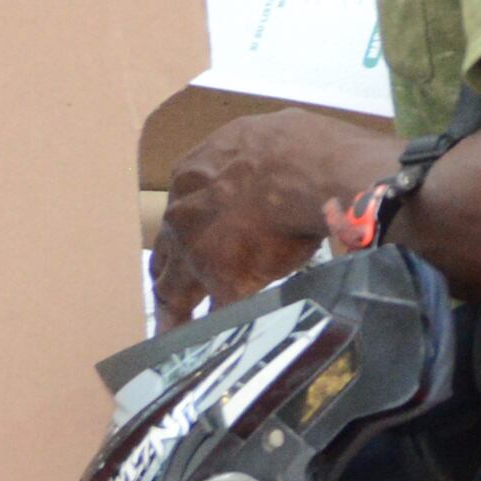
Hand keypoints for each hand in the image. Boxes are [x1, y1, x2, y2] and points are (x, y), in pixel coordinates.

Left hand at [152, 111, 393, 322]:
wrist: (314, 174)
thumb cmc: (303, 146)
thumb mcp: (270, 131)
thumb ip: (256, 152)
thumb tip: (277, 154)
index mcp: (192, 174)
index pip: (180, 207)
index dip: (188, 226)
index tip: (194, 240)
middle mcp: (184, 215)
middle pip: (166, 251)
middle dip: (168, 272)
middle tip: (168, 293)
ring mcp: (199, 252)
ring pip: (173, 289)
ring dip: (174, 312)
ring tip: (171, 333)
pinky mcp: (225, 282)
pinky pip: (215, 315)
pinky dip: (212, 334)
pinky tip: (210, 348)